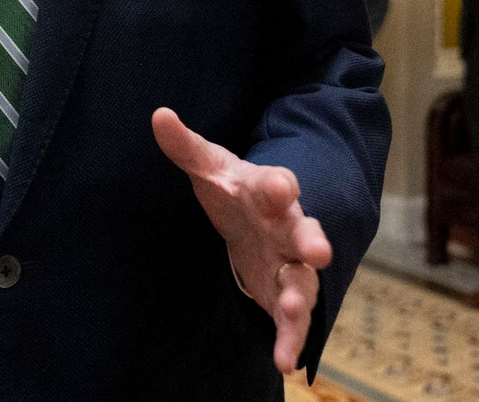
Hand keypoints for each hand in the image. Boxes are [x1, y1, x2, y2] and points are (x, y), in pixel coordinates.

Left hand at [152, 107, 331, 374]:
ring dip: (301, 296)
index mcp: (268, 190)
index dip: (278, 184)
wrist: (254, 218)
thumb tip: (159, 115)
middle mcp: (288, 226)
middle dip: (312, 240)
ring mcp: (290, 262)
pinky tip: (286, 362)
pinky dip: (291, 339)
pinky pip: (293, 319)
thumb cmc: (233, 189)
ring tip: (293, 311)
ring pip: (303, 280)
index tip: (280, 185)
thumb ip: (184, 145)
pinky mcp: (285, 294)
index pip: (277, 183)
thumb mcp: (208, 166)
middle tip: (319, 251)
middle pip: (305, 232)